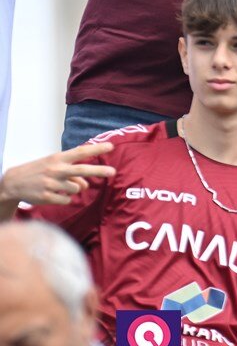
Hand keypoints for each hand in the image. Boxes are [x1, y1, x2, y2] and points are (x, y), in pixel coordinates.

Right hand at [0, 142, 115, 206]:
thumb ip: (74, 173)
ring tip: (58, 185)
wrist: (13, 182)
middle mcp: (55, 169)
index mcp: (58, 158)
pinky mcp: (46, 196)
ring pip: (76, 188)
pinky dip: (64, 198)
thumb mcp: (55, 166)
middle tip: (113, 172)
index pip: (80, 152)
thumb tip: (86, 185)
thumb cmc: (39, 171)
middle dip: (99, 170)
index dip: (96, 149)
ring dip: (72, 189)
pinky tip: (52, 194)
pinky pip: (67, 200)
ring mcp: (50, 183)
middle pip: (81, 170)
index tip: (110, 146)